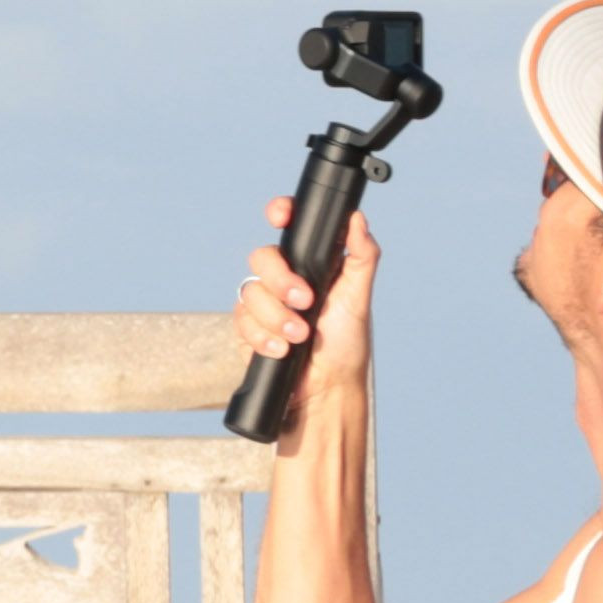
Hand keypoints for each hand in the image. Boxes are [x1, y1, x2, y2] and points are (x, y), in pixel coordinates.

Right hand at [232, 197, 377, 404]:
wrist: (325, 388)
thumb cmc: (345, 344)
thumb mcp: (359, 297)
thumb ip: (361, 256)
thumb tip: (357, 219)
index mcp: (309, 264)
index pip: (289, 228)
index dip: (280, 213)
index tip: (280, 216)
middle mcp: (282, 279)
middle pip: (262, 257)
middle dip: (281, 280)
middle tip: (304, 301)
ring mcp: (262, 303)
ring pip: (249, 291)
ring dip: (276, 317)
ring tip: (299, 337)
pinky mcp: (246, 328)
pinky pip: (241, 321)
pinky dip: (262, 337)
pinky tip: (280, 350)